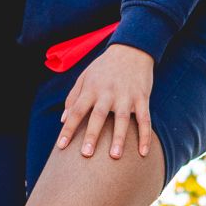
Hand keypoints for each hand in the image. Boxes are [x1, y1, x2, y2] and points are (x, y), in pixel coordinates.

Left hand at [58, 44, 157, 160]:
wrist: (132, 48)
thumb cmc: (104, 66)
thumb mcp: (85, 76)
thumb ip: (73, 97)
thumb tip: (64, 119)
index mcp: (91, 88)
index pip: (76, 111)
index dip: (68, 129)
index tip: (61, 146)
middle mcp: (108, 92)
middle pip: (98, 116)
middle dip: (92, 136)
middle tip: (86, 155)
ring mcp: (126, 95)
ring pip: (122, 119)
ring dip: (119, 138)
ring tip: (115, 156)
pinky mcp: (142, 97)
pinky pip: (145, 119)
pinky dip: (145, 136)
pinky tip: (143, 152)